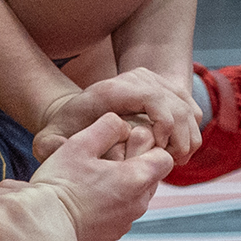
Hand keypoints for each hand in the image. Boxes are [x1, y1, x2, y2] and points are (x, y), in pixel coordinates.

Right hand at [30, 111, 172, 240]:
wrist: (42, 226)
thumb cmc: (59, 183)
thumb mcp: (80, 143)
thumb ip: (108, 126)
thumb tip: (123, 123)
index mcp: (136, 178)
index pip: (164, 157)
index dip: (146, 145)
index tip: (121, 142)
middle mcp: (139, 202)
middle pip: (152, 175)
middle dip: (135, 162)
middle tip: (104, 156)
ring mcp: (127, 220)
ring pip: (139, 193)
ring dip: (124, 181)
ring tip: (94, 177)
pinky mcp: (114, 232)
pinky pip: (124, 210)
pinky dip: (114, 200)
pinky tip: (88, 195)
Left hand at [33, 67, 201, 167]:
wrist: (84, 108)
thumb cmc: (69, 128)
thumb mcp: (50, 135)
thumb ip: (48, 145)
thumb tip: (58, 150)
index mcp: (113, 89)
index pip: (152, 97)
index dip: (162, 122)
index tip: (158, 147)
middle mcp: (138, 79)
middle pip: (175, 104)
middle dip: (178, 136)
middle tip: (170, 161)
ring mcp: (156, 83)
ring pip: (187, 111)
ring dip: (185, 139)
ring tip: (171, 161)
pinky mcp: (169, 93)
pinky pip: (192, 115)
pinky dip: (189, 137)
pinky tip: (173, 155)